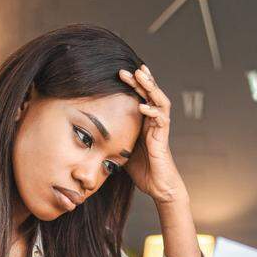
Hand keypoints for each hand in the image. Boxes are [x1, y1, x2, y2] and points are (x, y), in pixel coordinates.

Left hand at [119, 65, 186, 204]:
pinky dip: (153, 112)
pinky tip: (143, 106)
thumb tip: (93, 134)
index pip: (140, 97)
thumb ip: (115, 138)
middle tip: (126, 69)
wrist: (159, 187)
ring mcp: (160, 129)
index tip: (120, 73)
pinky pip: (161, 121)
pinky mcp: (163, 139)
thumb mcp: (123, 150)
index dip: (133, 84)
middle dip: (140, 80)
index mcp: (145, 122)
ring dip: (150, 88)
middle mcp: (155, 122)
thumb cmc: (144, 170)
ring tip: (141, 76)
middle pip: (150, 94)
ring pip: (159, 101)